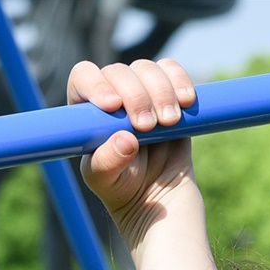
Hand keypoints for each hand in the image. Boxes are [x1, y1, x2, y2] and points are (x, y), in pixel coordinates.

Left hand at [68, 58, 197, 247]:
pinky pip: (173, 72)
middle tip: (146, 126)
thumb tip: (125, 140)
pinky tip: (185, 102)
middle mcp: (113, 96)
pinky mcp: (169, 96)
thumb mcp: (106, 182)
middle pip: (119, 72)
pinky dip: (180, 81)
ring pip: (147, 69)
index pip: (83, 77)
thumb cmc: (123, 190)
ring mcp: (142, 94)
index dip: (95, 84)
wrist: (160, 201)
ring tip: (169, 121)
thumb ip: (107, 163)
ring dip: (160, 90)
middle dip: (135, 95)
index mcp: (88, 110)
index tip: (112, 105)